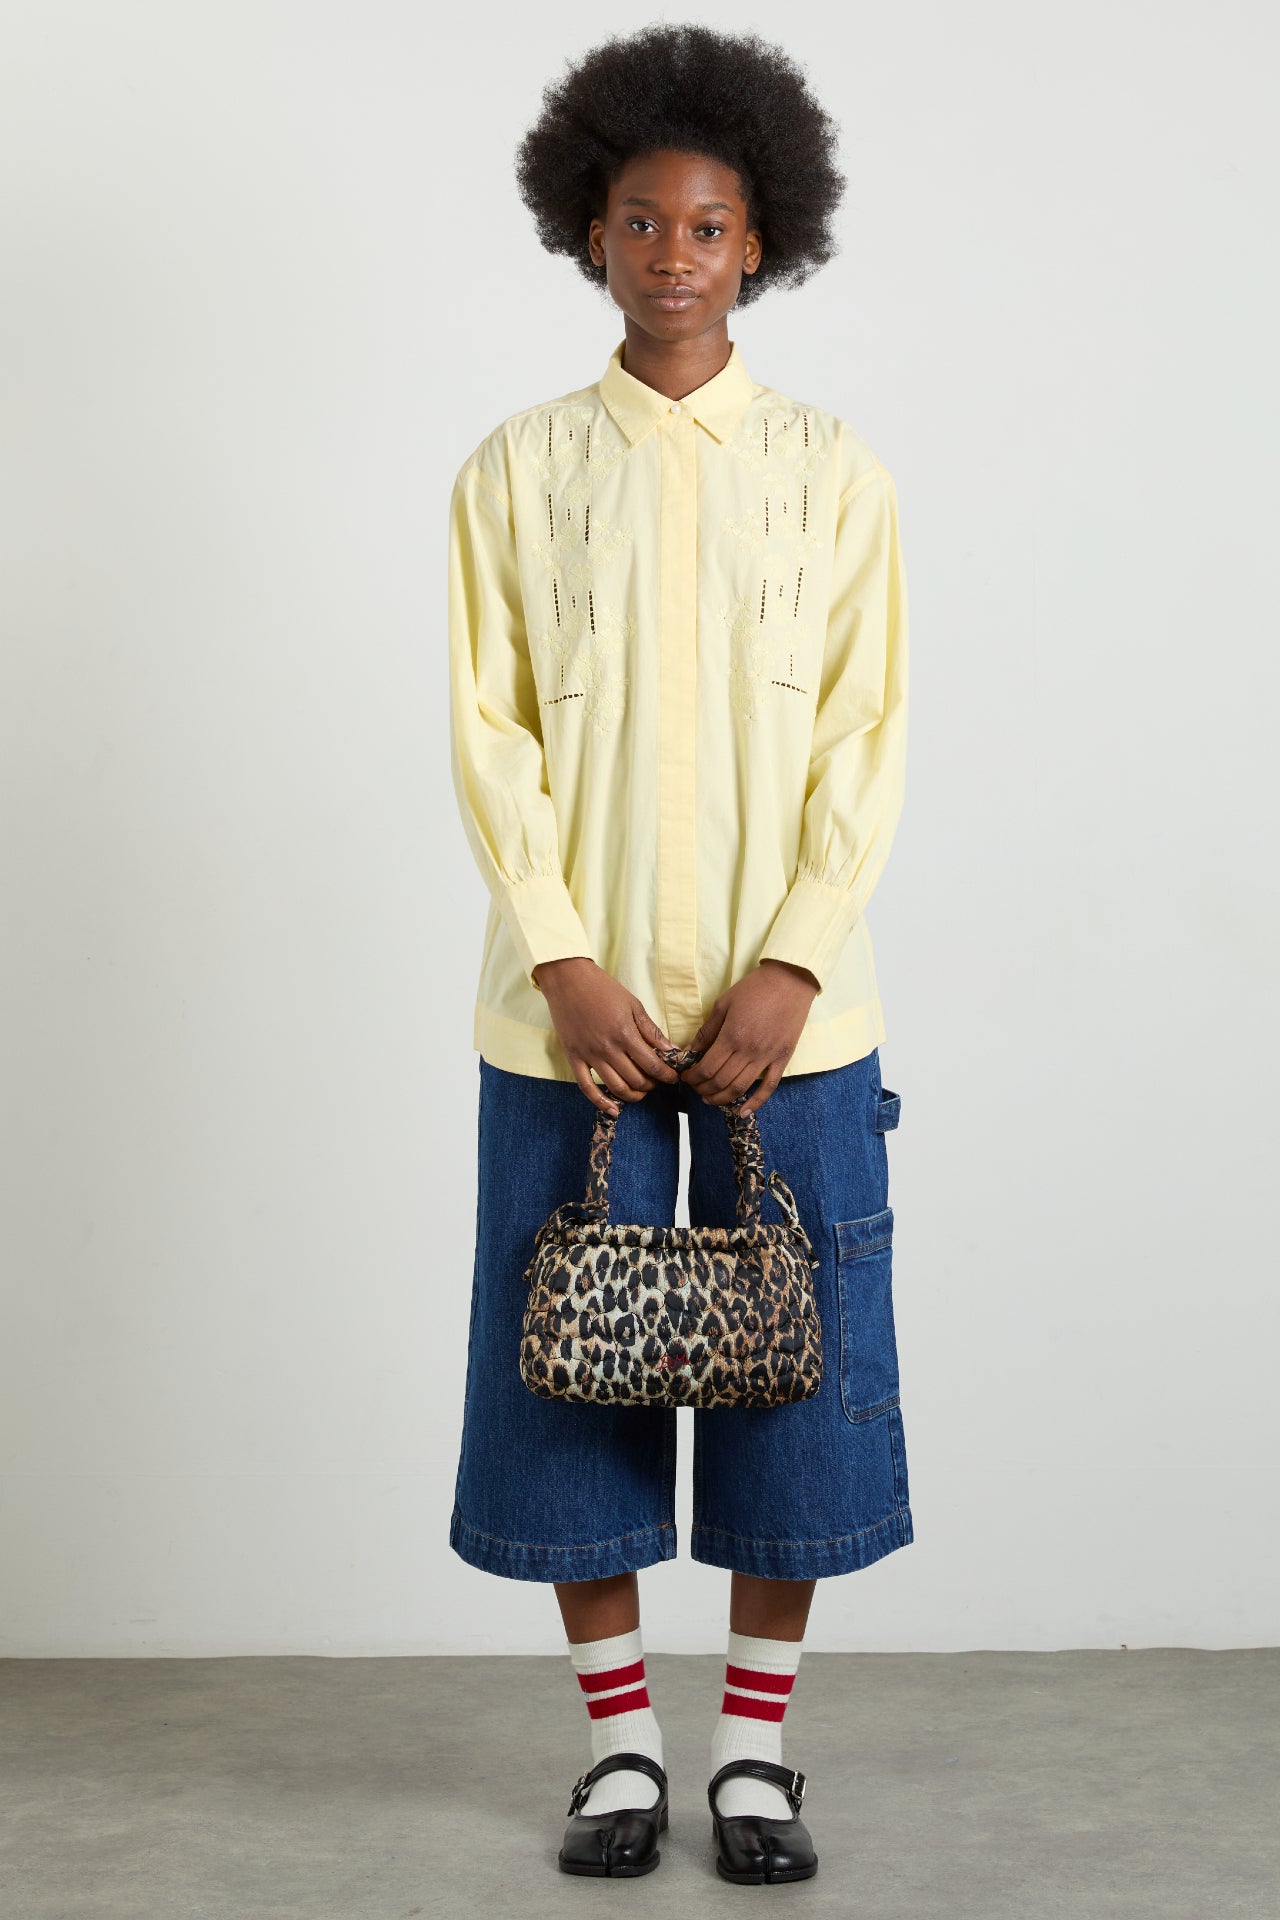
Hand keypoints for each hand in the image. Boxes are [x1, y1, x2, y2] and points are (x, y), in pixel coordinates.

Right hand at [532, 957, 682, 1114]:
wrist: (568, 979)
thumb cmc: (603, 989)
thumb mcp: (633, 1005)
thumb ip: (651, 1031)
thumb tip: (671, 1051)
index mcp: (625, 1034)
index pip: (652, 1065)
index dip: (666, 1075)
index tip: (674, 1077)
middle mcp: (607, 1048)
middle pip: (636, 1080)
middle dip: (652, 1085)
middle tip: (657, 1081)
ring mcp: (589, 1055)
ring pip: (616, 1087)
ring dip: (634, 1095)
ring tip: (642, 1091)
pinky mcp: (574, 1057)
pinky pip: (586, 1087)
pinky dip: (601, 1102)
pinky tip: (614, 1110)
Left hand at [678, 960, 819, 1114]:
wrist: (790, 980)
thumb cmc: (754, 989)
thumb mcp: (723, 1004)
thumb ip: (707, 1031)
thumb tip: (690, 1051)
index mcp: (732, 1036)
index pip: (706, 1068)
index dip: (693, 1077)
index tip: (686, 1077)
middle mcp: (749, 1051)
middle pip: (721, 1082)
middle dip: (703, 1089)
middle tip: (695, 1088)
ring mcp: (768, 1057)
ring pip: (741, 1088)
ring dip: (722, 1099)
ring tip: (710, 1099)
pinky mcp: (782, 1059)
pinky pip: (769, 1087)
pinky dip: (755, 1103)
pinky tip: (743, 1112)